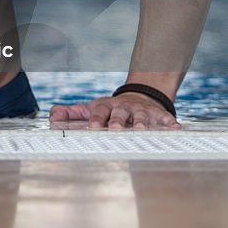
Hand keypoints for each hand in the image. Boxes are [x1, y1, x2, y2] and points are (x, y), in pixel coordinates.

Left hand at [49, 92, 180, 129]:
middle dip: (117, 121)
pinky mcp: (157, 115)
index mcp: (104, 107)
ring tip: (141, 129)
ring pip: (141, 115)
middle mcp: (122, 108)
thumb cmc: (108, 110)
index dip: (96, 119)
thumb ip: (70, 114)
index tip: (93, 128)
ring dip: (142, 122)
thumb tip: (51, 116)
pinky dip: (169, 122)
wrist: (137, 98)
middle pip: (119, 113)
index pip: (99, 112)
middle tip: (115, 129)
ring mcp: (140, 111)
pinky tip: (176, 128)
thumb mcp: (89, 110)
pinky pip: (165, 118)